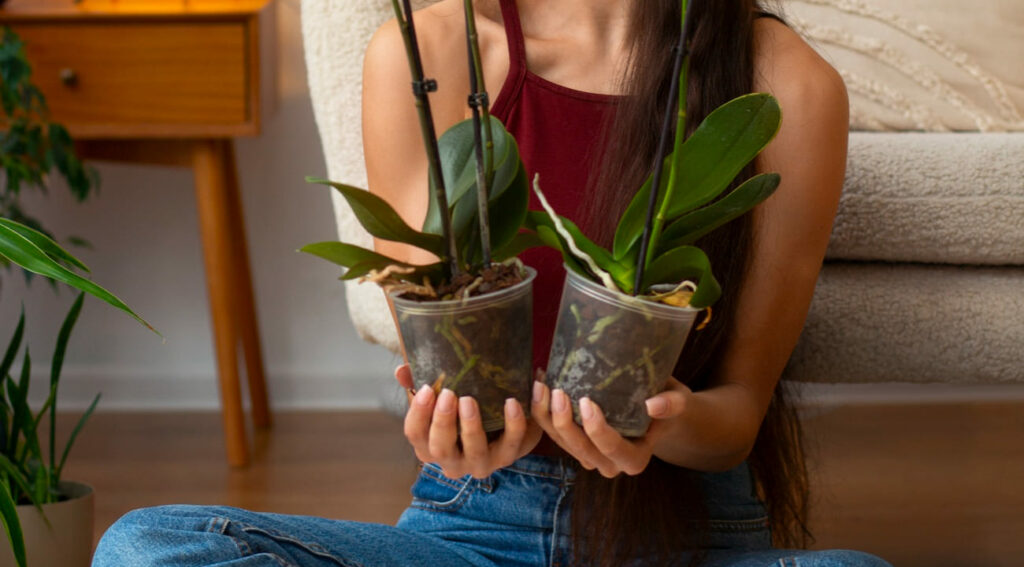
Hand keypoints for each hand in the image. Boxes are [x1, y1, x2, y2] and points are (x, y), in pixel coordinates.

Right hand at [395, 364, 541, 478]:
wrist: (502, 426)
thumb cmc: (461, 410)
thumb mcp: (441, 398)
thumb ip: (420, 383)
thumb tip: (402, 370)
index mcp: (429, 445)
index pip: (415, 435)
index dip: (418, 414)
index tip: (427, 389)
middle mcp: (451, 461)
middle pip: (440, 448)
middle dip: (443, 422)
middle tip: (449, 394)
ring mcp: (479, 462)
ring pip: (474, 452)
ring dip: (471, 426)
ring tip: (470, 400)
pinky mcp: (507, 456)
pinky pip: (511, 443)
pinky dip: (513, 423)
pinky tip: (511, 402)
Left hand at [531, 370, 692, 477]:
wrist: (655, 408)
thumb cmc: (668, 403)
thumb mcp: (678, 400)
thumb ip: (671, 404)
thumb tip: (653, 405)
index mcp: (634, 460)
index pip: (612, 448)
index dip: (596, 429)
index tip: (586, 401)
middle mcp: (609, 464)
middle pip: (580, 449)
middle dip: (564, 422)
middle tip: (556, 391)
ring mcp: (588, 456)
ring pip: (560, 442)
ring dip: (546, 416)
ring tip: (541, 384)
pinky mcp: (574, 444)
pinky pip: (554, 431)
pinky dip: (543, 410)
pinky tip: (540, 382)